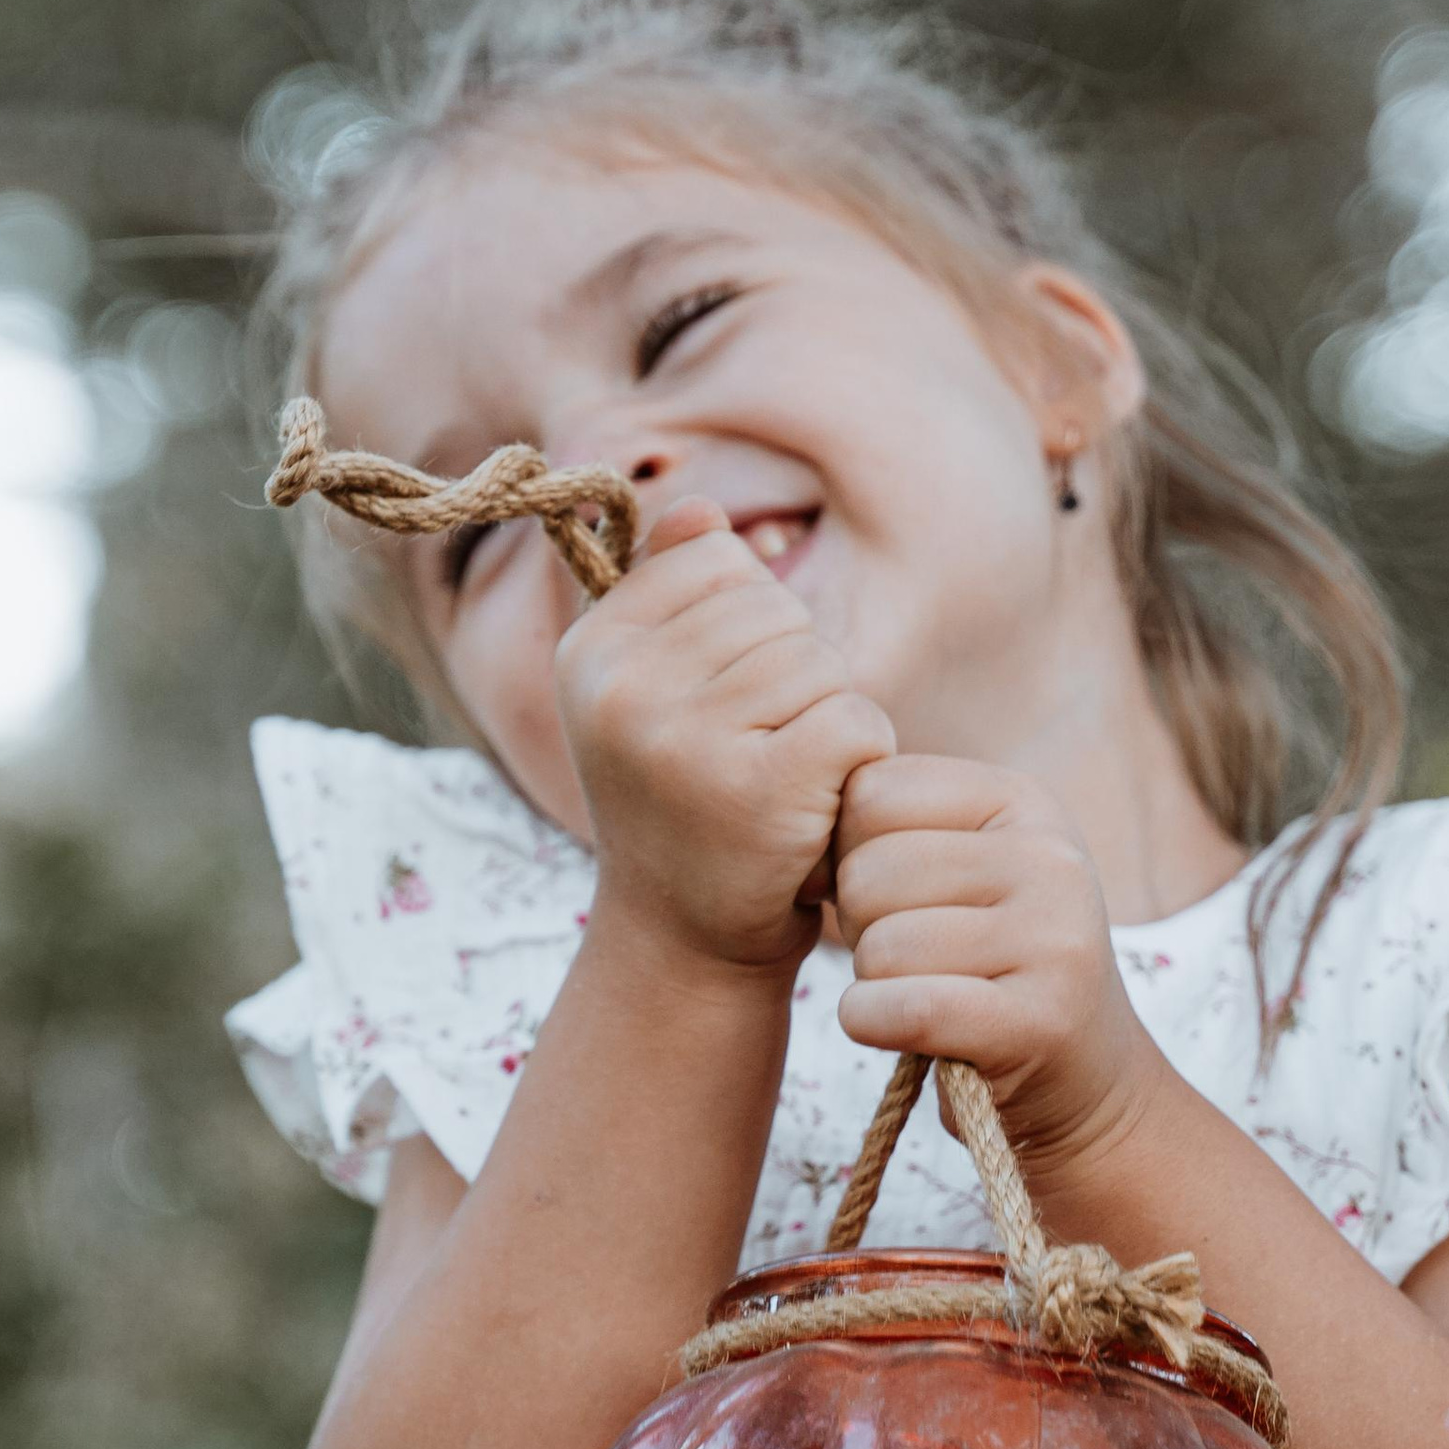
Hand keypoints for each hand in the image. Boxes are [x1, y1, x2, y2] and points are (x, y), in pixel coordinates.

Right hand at [557, 500, 895, 969]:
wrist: (684, 940)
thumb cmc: (684, 802)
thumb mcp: (651, 692)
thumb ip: (670, 593)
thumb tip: (698, 508)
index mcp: (590, 651)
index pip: (716, 558)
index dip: (746, 627)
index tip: (713, 705)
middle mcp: (622, 688)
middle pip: (775, 610)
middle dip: (792, 676)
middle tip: (752, 755)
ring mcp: (685, 738)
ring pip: (820, 662)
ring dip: (826, 720)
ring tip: (779, 782)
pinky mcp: (758, 787)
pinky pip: (854, 717)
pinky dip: (859, 761)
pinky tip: (814, 806)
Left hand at [830, 755, 1162, 1177]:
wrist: (1082, 1078)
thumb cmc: (987, 963)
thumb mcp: (961, 866)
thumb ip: (894, 823)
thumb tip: (803, 804)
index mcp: (1022, 800)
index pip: (871, 792)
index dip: (849, 852)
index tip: (891, 895)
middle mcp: (1050, 857)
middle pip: (868, 873)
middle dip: (860, 925)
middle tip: (911, 956)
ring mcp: (1055, 939)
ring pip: (879, 947)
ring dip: (873, 983)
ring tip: (926, 990)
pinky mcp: (1041, 1021)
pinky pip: (902, 1009)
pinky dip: (873, 1025)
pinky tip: (902, 1029)